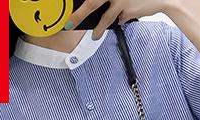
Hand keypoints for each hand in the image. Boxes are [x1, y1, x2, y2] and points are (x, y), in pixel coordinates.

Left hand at [73, 0, 187, 38]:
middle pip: (91, 3)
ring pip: (106, 18)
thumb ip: (111, 1)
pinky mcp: (128, 11)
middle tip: (69, 24)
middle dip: (79, 15)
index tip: (70, 14)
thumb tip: (98, 12)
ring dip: (98, 29)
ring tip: (94, 36)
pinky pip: (120, 19)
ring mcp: (120, 0)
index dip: (80, 7)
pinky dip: (122, 19)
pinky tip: (130, 12)